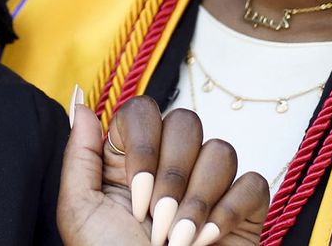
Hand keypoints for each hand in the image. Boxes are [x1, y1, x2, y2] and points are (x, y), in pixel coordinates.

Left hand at [59, 93, 267, 245]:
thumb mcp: (81, 212)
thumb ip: (80, 152)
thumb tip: (81, 100)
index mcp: (128, 162)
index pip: (143, 111)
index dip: (144, 146)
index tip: (136, 194)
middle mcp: (169, 168)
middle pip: (186, 123)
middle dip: (173, 176)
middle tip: (158, 222)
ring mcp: (208, 188)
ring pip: (219, 150)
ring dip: (198, 201)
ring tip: (181, 240)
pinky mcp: (243, 211)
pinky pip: (251, 182)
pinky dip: (230, 212)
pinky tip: (209, 240)